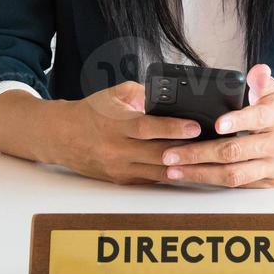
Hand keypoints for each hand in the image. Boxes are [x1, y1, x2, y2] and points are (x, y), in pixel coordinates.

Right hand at [52, 81, 204, 185]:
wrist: (62, 136)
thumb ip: (140, 93)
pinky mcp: (121, 180)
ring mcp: (119, 168)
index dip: (173, 128)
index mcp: (115, 124)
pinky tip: (188, 168)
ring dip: (183, 167)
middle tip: (211, 145)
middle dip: (186, 150)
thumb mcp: (113, 94)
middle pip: (157, 153)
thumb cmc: (91, 112)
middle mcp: (116, 149)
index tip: (195, 127)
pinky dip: (170, 174)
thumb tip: (166, 96)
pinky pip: (151, 179)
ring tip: (206, 159)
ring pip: (158, 171)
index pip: (147, 128)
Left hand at [156, 64, 273, 187]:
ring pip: (234, 175)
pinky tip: (193, 175)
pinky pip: (238, 184)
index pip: (257, 118)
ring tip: (174, 169)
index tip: (216, 124)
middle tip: (170, 152)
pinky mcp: (271, 181)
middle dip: (198, 153)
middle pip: (234, 152)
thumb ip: (262, 80)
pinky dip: (213, 181)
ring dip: (200, 174)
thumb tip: (257, 70)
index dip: (237, 121)